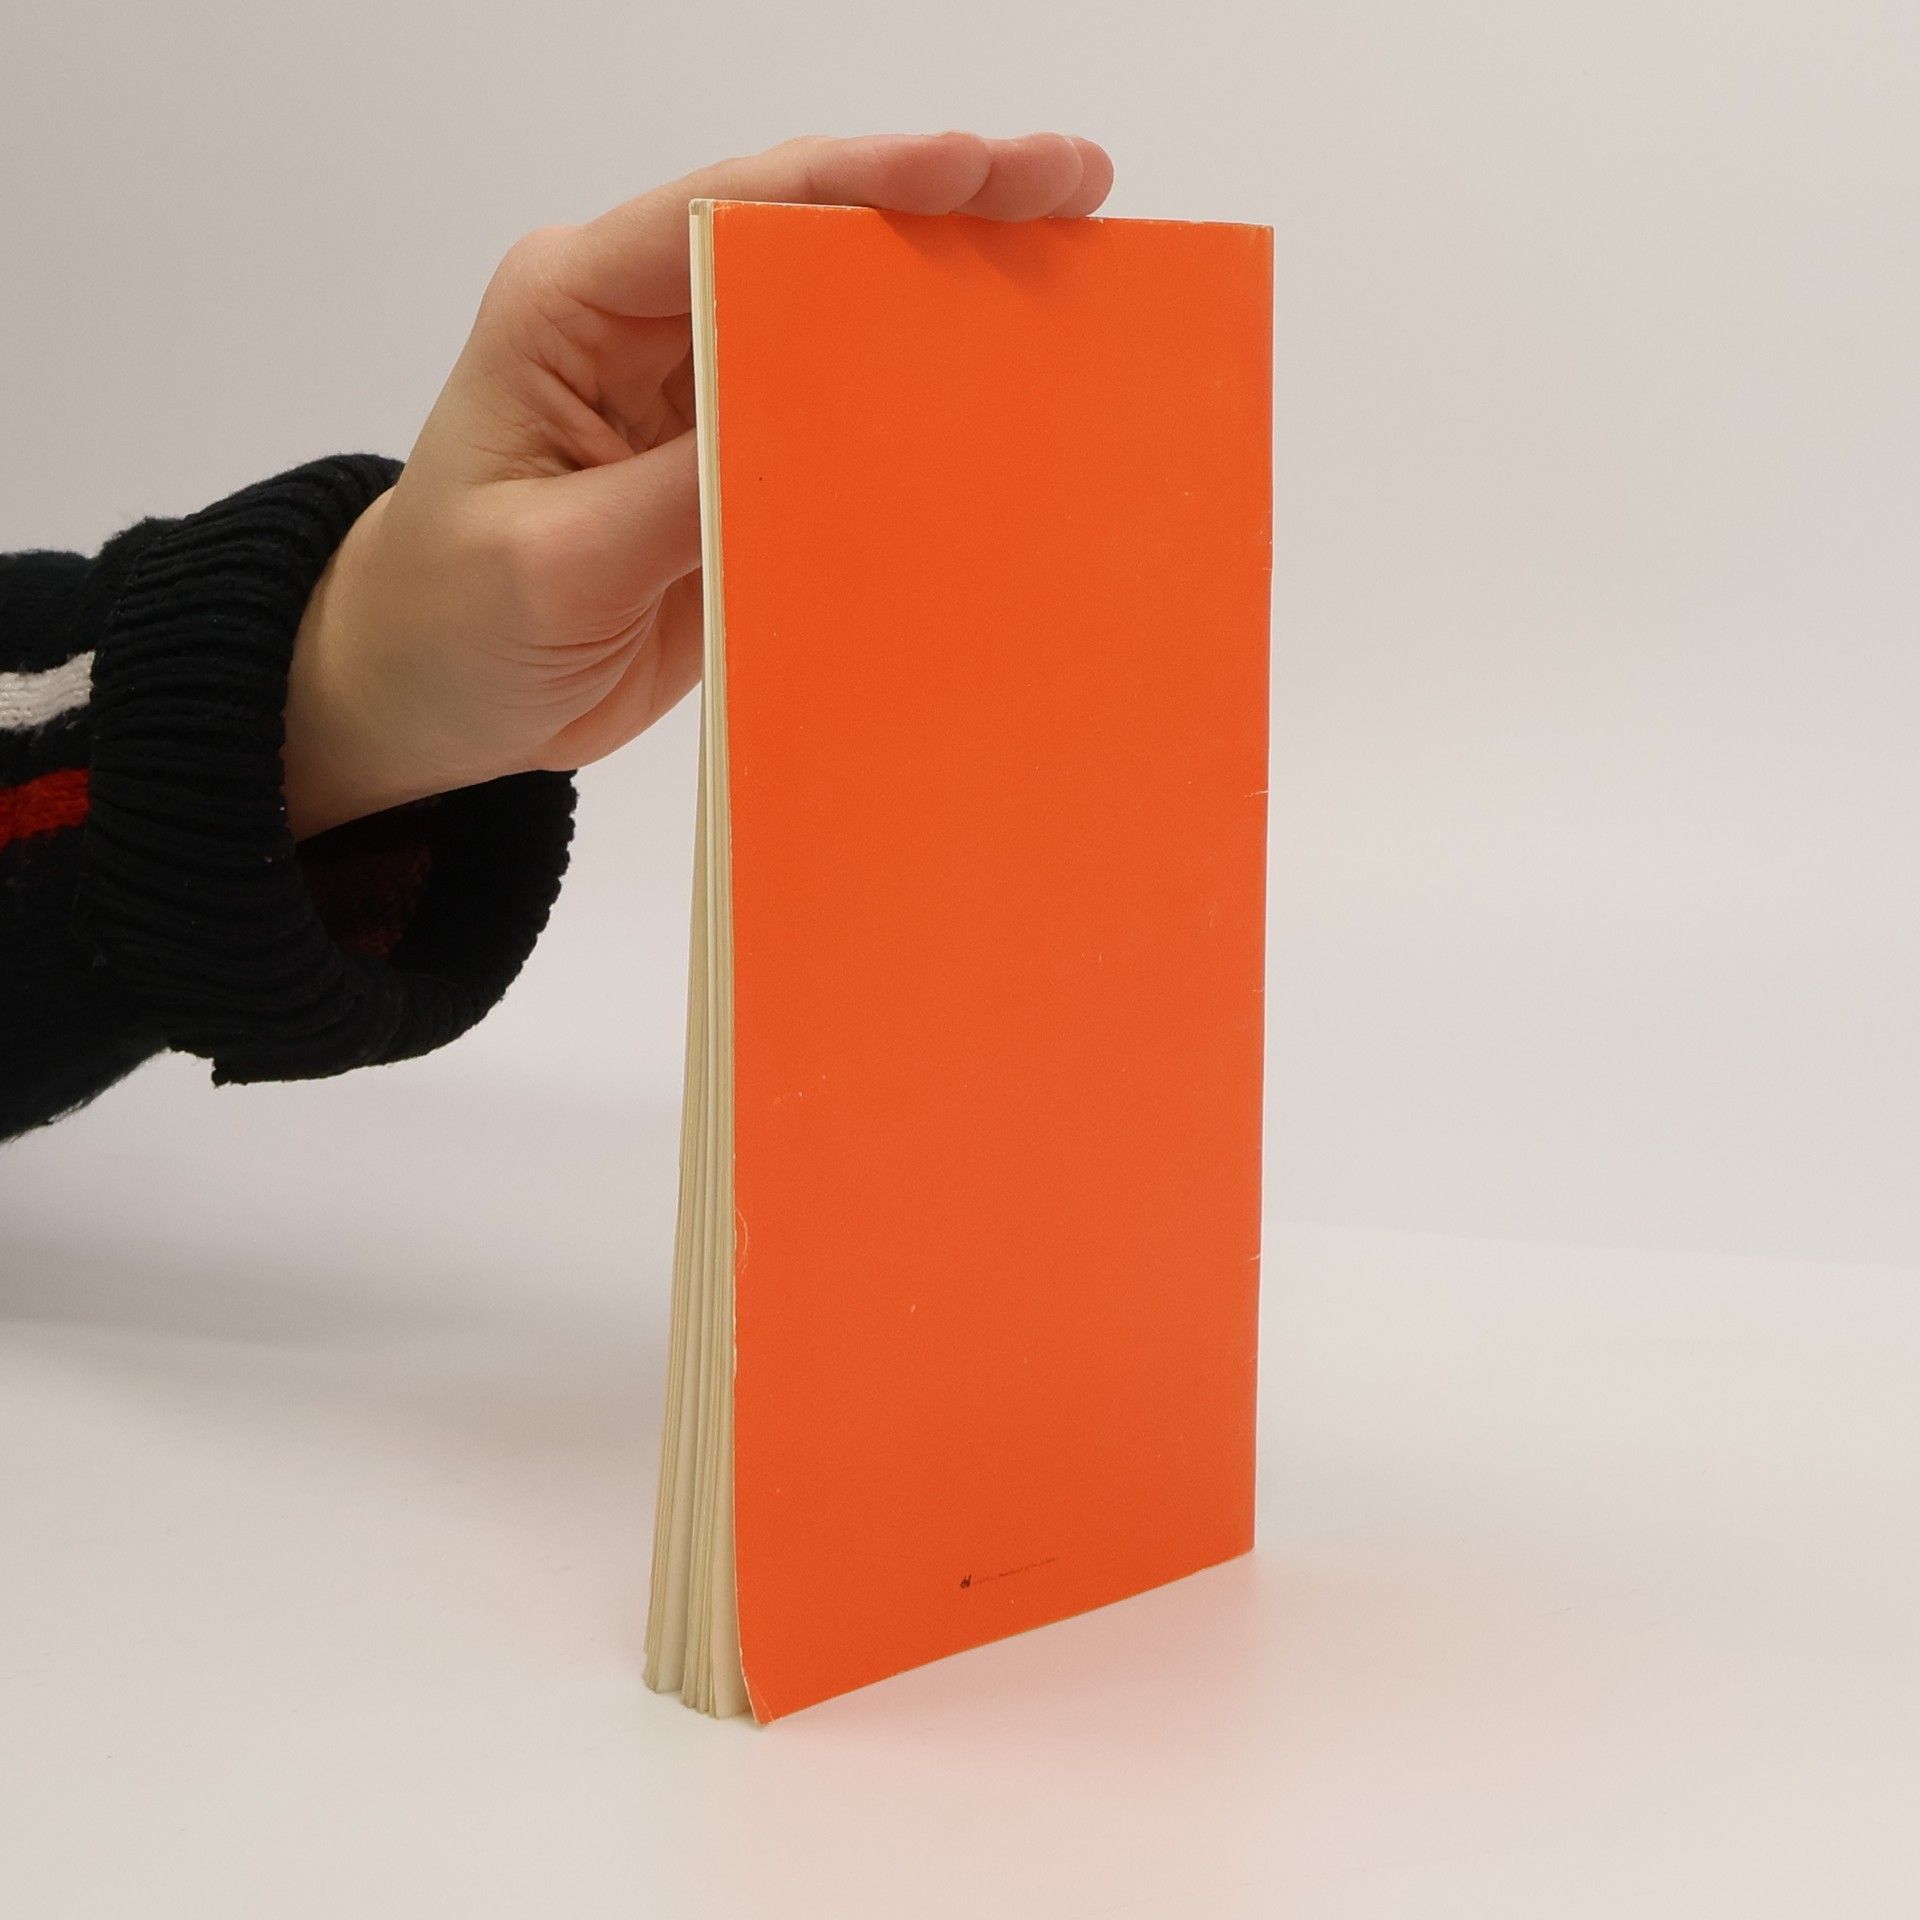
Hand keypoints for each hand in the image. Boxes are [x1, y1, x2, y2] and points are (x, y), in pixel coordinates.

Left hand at [282, 130, 1114, 838]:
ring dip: (953, 301)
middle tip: (1077, 187)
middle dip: (944, 208)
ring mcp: (702, 400)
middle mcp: (649, 327)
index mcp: (576, 306)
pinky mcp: (737, 474)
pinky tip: (1009, 404)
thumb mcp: (553, 561)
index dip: (865, 182)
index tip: (982, 168)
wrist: (431, 702)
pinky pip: (843, 431)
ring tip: (1078, 271)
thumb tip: (813, 431)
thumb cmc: (450, 623)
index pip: (734, 212)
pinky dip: (925, 413)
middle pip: (811, 241)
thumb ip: (680, 492)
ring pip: (844, 327)